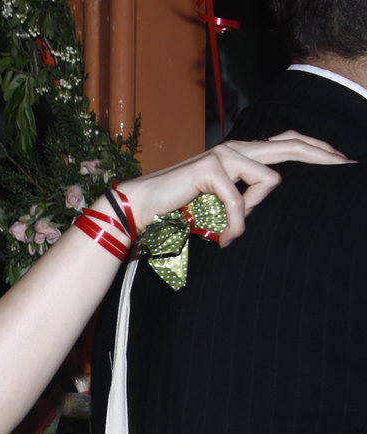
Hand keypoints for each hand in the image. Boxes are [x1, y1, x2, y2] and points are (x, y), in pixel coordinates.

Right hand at [116, 131, 349, 245]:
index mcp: (238, 153)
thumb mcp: (220, 202)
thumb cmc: (178, 209)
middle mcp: (234, 148)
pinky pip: (240, 201)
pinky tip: (225, 239)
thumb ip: (245, 196)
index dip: (315, 147)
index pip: (285, 141)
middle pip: (291, 144)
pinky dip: (234, 224)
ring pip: (269, 180)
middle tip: (347, 166)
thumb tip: (270, 202)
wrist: (141, 207)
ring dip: (252, 211)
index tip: (341, 160)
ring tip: (231, 231)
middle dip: (322, 156)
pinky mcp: (212, 168)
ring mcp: (224, 154)